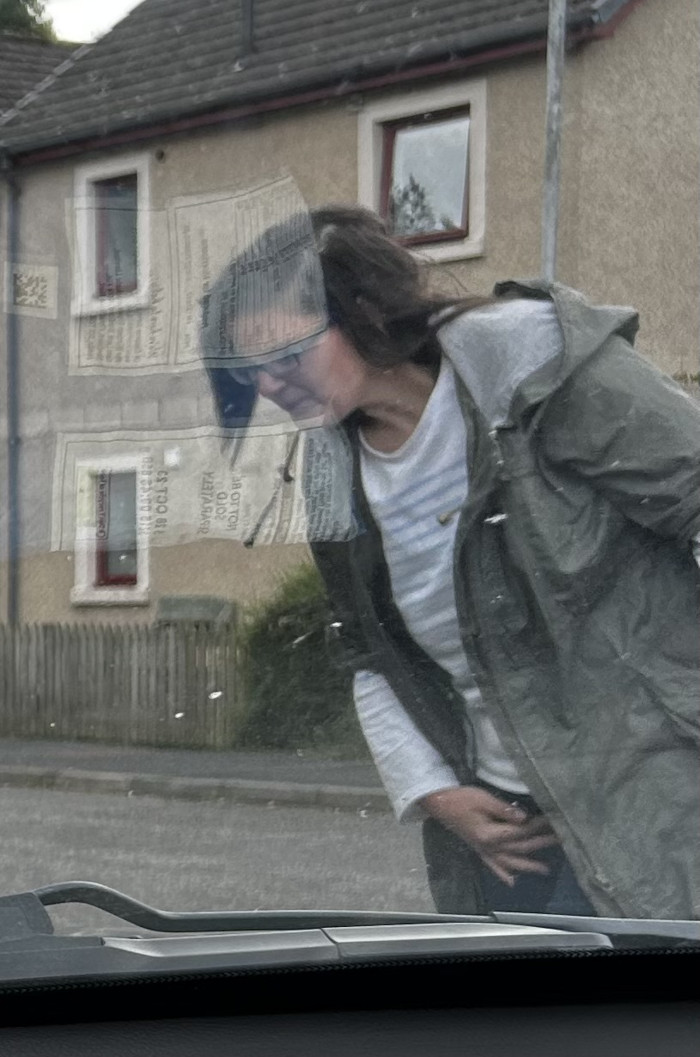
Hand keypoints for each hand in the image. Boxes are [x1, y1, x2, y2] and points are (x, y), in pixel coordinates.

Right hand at [420, 786, 559, 886]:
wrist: (439, 803)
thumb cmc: (460, 799)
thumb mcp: (483, 799)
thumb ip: (504, 810)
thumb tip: (525, 818)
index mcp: (491, 834)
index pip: (520, 831)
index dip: (538, 826)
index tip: (553, 820)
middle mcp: (489, 847)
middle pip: (520, 847)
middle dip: (540, 843)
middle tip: (560, 840)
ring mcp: (484, 851)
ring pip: (510, 861)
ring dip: (528, 865)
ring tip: (545, 870)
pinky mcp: (479, 850)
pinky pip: (492, 866)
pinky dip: (503, 875)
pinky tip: (512, 882)